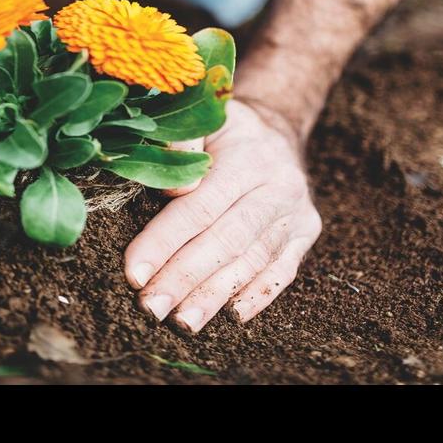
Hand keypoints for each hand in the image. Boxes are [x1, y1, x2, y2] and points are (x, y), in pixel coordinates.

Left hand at [123, 100, 321, 332]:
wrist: (277, 129)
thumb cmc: (223, 131)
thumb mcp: (205, 119)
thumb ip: (183, 144)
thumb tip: (170, 185)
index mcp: (248, 157)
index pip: (200, 207)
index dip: (165, 242)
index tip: (135, 274)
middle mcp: (279, 186)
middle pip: (227, 240)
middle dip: (186, 278)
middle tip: (152, 308)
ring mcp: (297, 213)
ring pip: (254, 260)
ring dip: (216, 296)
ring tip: (183, 322)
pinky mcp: (307, 233)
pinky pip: (284, 270)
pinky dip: (259, 295)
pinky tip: (232, 317)